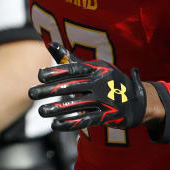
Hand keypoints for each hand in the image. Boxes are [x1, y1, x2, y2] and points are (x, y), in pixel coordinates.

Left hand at [28, 42, 146, 130]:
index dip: (56, 72)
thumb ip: (70, 59)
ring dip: (57, 109)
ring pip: (77, 104)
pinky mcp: (109, 116)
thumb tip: (49, 44)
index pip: (74, 70)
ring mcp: (106, 100)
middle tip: (31, 93)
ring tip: (41, 111)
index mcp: (97, 68)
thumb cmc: (108, 81)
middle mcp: (101, 83)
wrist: (138, 101)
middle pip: (72, 87)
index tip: (39, 76)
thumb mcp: (93, 67)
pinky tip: (55, 125)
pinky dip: (70, 123)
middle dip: (49, 90)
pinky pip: (87, 120)